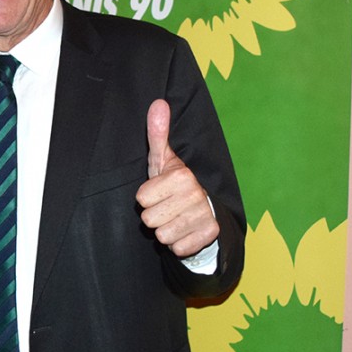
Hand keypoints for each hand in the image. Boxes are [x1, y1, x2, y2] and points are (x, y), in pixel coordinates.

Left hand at [135, 99, 218, 257]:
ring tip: (176, 216)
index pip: (140, 199)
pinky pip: (177, 248)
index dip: (147, 197)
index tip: (160, 191)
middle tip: (168, 205)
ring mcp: (204, 216)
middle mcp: (196, 194)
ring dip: (166, 229)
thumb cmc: (177, 181)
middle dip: (155, 214)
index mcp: (181, 175)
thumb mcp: (163, 158)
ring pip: (162, 236)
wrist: (207, 207)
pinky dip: (179, 242)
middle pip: (148, 220)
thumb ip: (157, 133)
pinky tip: (186, 230)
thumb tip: (158, 102)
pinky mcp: (210, 235)